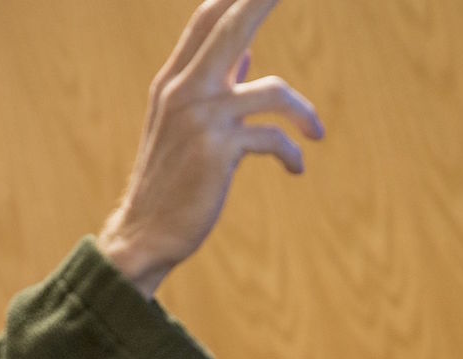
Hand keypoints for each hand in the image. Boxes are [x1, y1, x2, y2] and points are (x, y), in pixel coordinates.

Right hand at [98, 0, 324, 296]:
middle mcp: (184, 91)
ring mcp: (201, 119)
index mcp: (174, 81)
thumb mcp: (186, 124)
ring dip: (304, 112)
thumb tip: (246, 52)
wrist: (145, 232)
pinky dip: (293, 153)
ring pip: (274, 89)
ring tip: (317, 131)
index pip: (207, 19)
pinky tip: (297, 168)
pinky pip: (274, 139)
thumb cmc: (170, 177)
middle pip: (232, 27)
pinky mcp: (219, 150)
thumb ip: (215, 84)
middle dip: (263, 0)